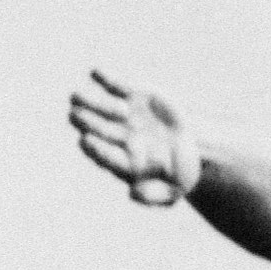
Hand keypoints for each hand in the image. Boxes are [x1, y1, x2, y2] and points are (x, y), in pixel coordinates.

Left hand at [67, 69, 201, 206]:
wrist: (193, 148)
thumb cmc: (179, 174)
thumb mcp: (173, 192)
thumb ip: (153, 196)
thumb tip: (132, 193)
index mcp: (122, 161)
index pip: (103, 155)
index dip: (94, 148)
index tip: (86, 140)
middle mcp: (116, 137)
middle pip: (94, 128)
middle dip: (86, 121)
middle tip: (77, 114)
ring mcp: (122, 116)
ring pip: (97, 106)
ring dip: (91, 101)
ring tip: (87, 99)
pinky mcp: (133, 96)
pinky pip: (115, 86)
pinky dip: (106, 79)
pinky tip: (96, 73)